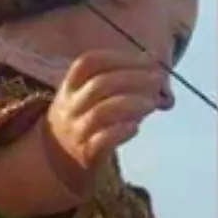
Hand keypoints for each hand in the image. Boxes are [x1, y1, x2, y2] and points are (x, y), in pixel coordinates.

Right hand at [40, 49, 165, 191]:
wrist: (60, 160)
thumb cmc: (85, 118)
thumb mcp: (89, 95)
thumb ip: (119, 77)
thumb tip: (153, 59)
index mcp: (70, 86)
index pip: (89, 62)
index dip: (120, 58)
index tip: (149, 60)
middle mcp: (69, 107)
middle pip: (99, 85)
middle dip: (133, 78)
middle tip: (158, 80)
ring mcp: (76, 131)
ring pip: (101, 112)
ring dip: (132, 103)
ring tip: (152, 103)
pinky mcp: (86, 154)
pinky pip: (103, 140)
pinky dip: (122, 131)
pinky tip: (136, 127)